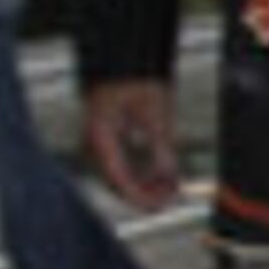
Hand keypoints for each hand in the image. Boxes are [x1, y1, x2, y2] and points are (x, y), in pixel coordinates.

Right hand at [86, 78, 183, 208]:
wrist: (127, 61)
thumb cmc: (138, 80)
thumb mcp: (158, 113)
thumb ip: (163, 146)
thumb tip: (170, 178)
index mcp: (101, 137)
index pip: (118, 179)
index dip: (140, 198)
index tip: (160, 207)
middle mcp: (94, 144)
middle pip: (117, 183)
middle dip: (146, 194)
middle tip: (173, 197)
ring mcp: (98, 143)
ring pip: (120, 177)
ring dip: (146, 185)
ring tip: (173, 186)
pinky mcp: (108, 141)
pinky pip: (123, 167)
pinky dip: (143, 175)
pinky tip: (165, 177)